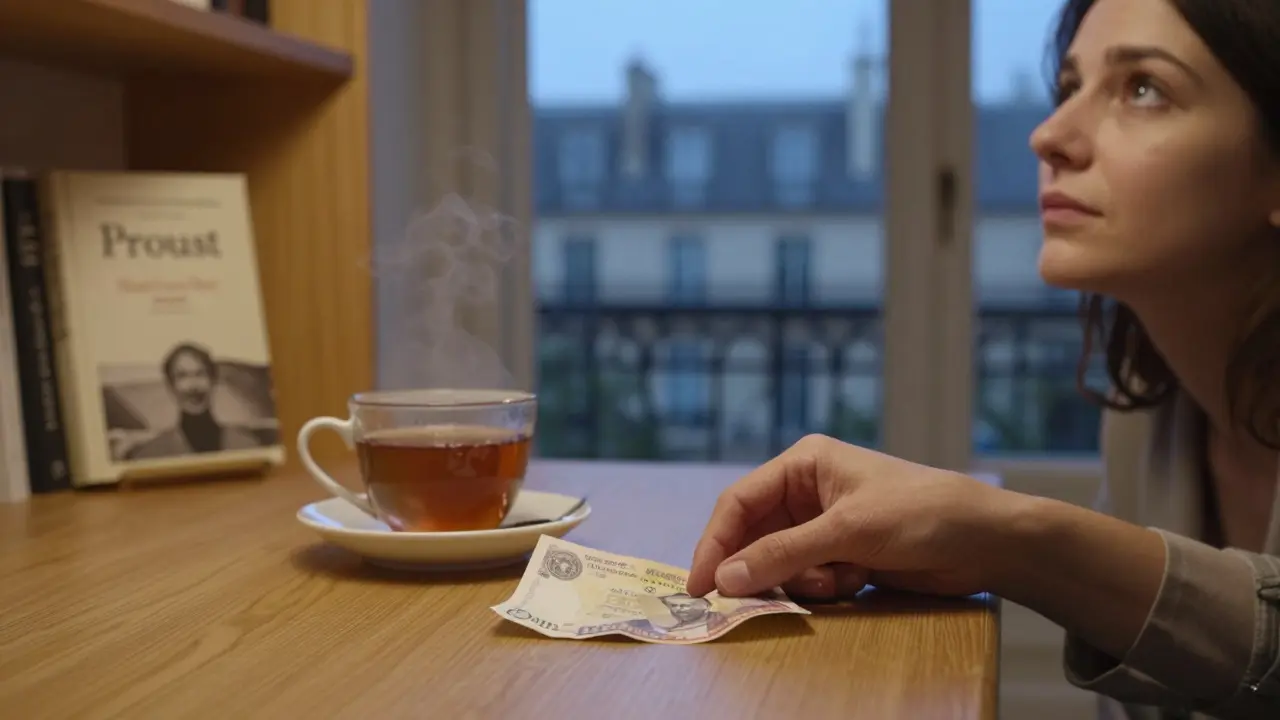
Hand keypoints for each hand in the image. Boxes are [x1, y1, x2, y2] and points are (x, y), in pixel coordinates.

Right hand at [686, 434, 1012, 599]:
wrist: (984, 541)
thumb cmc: (918, 514)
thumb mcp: (847, 531)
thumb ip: (783, 554)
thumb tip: (725, 579)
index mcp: (804, 464)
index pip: (739, 502)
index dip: (715, 543)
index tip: (700, 585)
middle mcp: (808, 491)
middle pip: (755, 536)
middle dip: (759, 568)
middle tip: (750, 601)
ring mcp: (826, 524)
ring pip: (780, 563)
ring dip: (800, 580)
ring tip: (837, 581)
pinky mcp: (844, 554)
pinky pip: (808, 577)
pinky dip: (824, 587)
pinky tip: (857, 582)